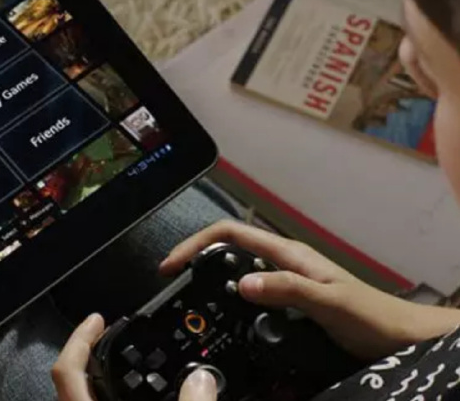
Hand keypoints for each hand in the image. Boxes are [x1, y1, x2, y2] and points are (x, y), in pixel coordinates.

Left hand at [52, 314, 217, 400]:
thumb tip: (202, 379)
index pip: (67, 370)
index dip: (80, 339)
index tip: (97, 320)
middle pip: (71, 381)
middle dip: (90, 354)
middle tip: (111, 336)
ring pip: (83, 398)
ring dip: (100, 380)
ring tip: (123, 365)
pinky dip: (112, 399)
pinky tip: (135, 400)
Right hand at [160, 220, 459, 359]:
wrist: (396, 335)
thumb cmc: (369, 315)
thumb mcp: (327, 301)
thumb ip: (288, 289)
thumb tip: (243, 285)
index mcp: (287, 253)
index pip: (231, 234)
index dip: (197, 242)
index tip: (173, 262)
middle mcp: (282, 261)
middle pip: (228, 248)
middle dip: (196, 258)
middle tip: (174, 280)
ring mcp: (284, 279)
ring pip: (236, 269)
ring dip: (210, 278)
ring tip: (190, 296)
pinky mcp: (287, 298)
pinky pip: (249, 291)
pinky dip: (229, 297)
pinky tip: (224, 314)